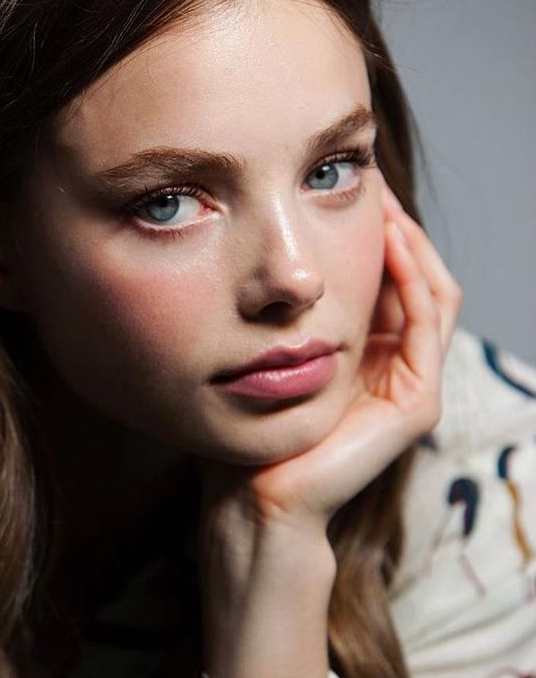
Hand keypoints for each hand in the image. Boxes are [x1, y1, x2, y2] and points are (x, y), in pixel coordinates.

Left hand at [195, 184, 461, 677]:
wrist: (250, 497)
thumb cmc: (247, 427)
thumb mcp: (264, 353)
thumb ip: (279, 313)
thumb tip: (262, 255)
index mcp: (365, 357)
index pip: (385, 280)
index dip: (373, 233)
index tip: (343, 189)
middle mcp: (393, 368)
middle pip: (412, 279)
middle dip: (394, 227)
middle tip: (368, 180)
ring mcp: (410, 387)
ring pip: (430, 292)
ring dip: (409, 242)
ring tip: (382, 200)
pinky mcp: (415, 405)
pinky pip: (426, 324)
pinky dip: (413, 277)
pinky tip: (389, 240)